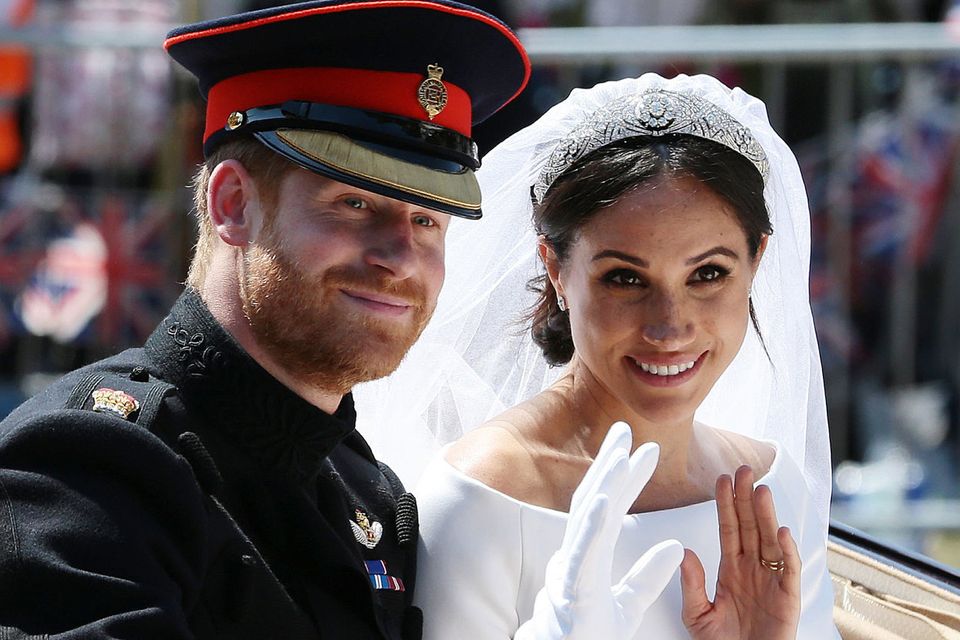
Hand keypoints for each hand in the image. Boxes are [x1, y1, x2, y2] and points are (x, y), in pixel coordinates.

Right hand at [514, 422, 683, 639]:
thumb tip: (675, 547)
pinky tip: (606, 500)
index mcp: (589, 558)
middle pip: (593, 502)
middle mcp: (576, 558)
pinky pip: (584, 556)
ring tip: (620, 454)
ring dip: (603, 485)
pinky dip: (593, 527)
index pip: (610, 509)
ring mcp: (570, 573)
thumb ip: (648, 577)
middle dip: (609, 464)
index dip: (627, 479)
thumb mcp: (627, 607)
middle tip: (624, 429)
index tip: (645, 450)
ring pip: (585, 521)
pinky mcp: (572, 593)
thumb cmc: (587, 638)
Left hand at [680, 466, 800, 639]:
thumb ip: (691, 584)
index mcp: (731, 569)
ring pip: (770, 540)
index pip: (728, 529)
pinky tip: (780, 531)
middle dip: (747, 498)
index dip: (726, 504)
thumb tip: (684, 552)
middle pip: (750, 526)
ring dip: (766, 515)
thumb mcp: (697, 614)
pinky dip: (787, 550)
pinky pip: (789, 570)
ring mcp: (772, 581)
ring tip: (761, 490)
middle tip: (744, 470)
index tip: (721, 480)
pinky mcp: (788, 598)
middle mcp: (753, 569)